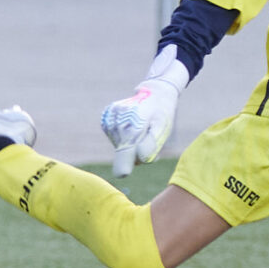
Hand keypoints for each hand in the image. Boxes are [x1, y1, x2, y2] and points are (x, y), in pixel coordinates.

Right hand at [101, 46, 187, 176]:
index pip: (125, 152)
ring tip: (143, 132)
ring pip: (121, 149)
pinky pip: (117, 141)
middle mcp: (116, 123)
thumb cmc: (161, 113)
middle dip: (138, 154)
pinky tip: (134, 129)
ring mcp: (109, 121)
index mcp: (132, 125)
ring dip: (132, 146)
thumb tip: (139, 158)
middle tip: (149, 138)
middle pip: (125, 154)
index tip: (123, 174)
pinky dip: (126, 140)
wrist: (154, 93)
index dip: (125, 165)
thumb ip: (152, 144)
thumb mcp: (162, 128)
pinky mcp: (106, 121)